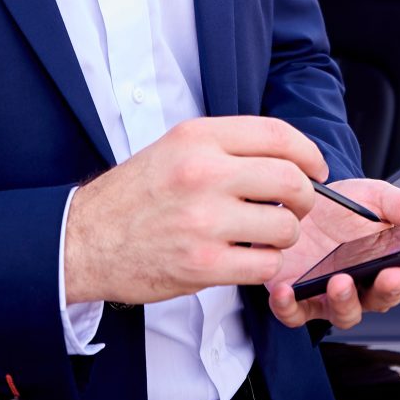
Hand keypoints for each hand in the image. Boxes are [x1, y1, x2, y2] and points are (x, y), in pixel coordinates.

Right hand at [64, 116, 324, 305]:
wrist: (84, 240)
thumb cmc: (133, 196)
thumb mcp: (174, 148)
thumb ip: (226, 147)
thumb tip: (287, 158)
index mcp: (198, 138)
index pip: (276, 134)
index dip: (308, 153)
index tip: (315, 169)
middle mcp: (203, 173)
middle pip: (290, 179)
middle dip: (305, 197)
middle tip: (298, 208)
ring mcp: (204, 220)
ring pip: (285, 226)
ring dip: (286, 236)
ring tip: (266, 237)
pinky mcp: (204, 264)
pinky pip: (266, 265)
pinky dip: (267, 265)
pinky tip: (249, 258)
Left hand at [266, 179, 399, 329]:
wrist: (292, 205)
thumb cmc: (335, 207)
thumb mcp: (371, 196)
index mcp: (386, 259)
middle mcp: (363, 283)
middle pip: (384, 298)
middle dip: (390, 289)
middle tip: (392, 274)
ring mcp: (330, 294)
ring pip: (346, 314)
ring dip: (346, 302)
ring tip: (340, 281)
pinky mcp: (297, 298)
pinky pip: (295, 314)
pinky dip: (290, 307)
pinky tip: (287, 291)